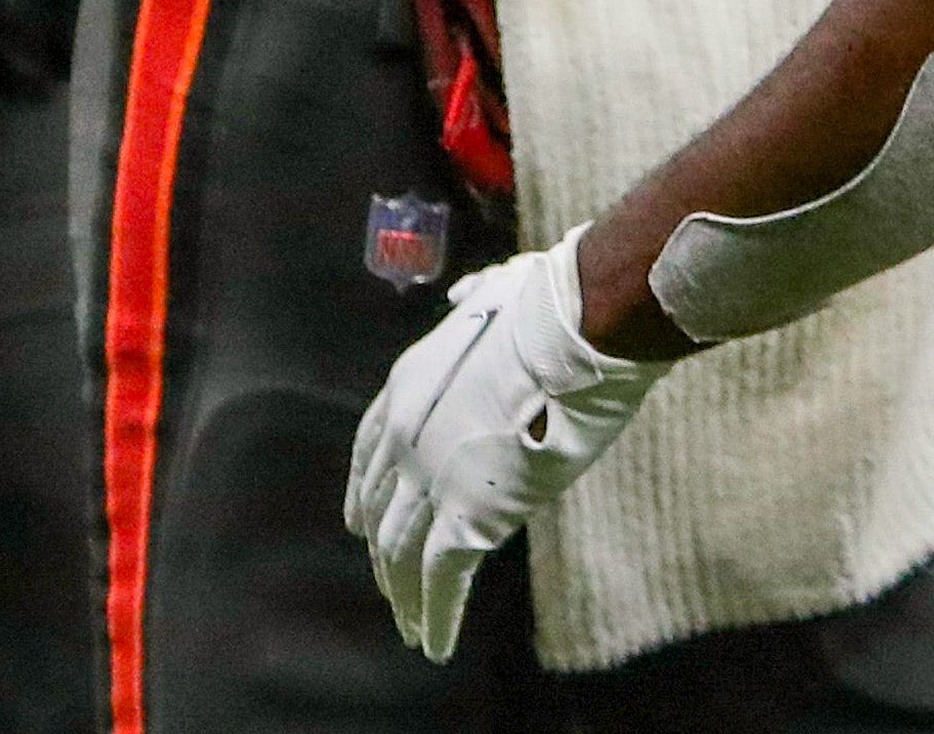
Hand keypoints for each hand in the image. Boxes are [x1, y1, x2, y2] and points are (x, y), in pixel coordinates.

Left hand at [348, 241, 675, 659]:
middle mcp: (405, 439)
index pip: (368, 453)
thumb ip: (473, 302)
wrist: (577, 326)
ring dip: (404, 596)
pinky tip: (434, 643)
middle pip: (382, 512)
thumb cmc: (551, 303)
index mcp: (406, 386)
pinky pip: (441, 580)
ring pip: (402, 555)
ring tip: (411, 628)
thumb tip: (466, 295)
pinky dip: (434, 616)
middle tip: (389, 584)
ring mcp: (430, 480)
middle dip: (383, 552)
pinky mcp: (466, 517)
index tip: (356, 521)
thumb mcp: (495, 290)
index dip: (362, 492)